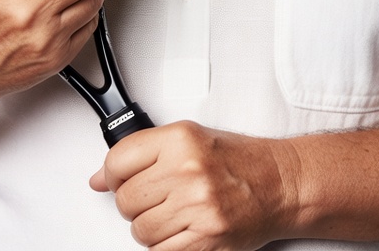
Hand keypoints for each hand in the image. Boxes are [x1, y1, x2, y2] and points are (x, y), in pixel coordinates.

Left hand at [90, 121, 298, 250]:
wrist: (279, 184)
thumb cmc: (237, 160)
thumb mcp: (189, 139)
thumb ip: (142, 153)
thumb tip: (100, 178)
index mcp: (181, 140)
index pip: (118, 160)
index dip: (113, 175)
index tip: (119, 179)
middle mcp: (188, 171)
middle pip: (126, 200)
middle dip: (134, 203)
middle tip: (156, 196)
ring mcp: (197, 208)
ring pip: (140, 231)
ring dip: (150, 227)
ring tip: (174, 213)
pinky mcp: (206, 241)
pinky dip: (165, 246)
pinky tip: (181, 229)